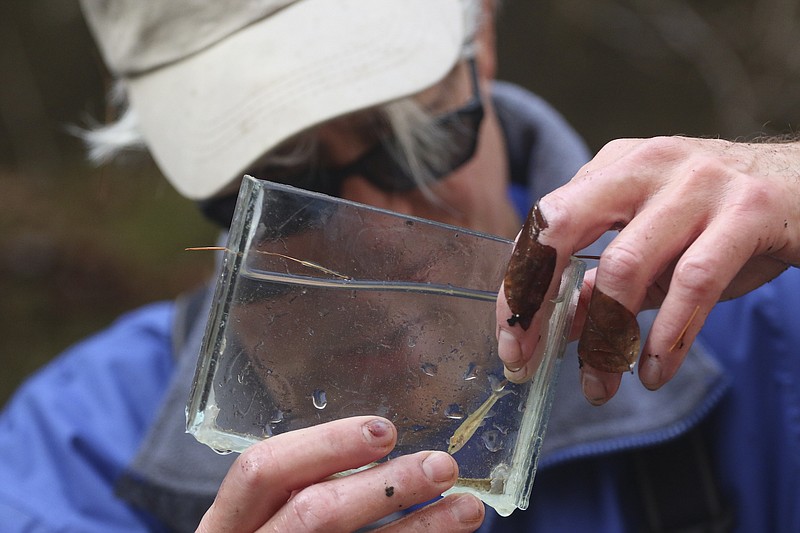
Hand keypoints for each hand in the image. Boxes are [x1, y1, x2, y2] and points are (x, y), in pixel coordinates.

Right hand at [196, 416, 484, 531]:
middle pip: (314, 511)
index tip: (386, 431)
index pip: (263, 470)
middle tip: (440, 466)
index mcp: (227, 526)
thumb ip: (301, 494)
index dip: (326, 444)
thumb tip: (382, 448)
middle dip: (386, 485)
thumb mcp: (263, 526)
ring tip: (466, 509)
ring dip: (419, 529)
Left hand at [496, 136, 799, 403]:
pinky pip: (692, 283)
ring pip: (624, 266)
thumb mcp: (654, 249)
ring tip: (602, 386)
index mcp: (613, 169)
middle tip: (526, 356)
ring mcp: (697, 183)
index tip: (510, 340)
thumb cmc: (722, 222)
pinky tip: (655, 372)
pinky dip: (668, 336)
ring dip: (606, 339)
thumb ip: (605, 283)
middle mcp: (646, 166)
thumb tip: (560, 327)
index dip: (518, 285)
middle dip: (534, 299)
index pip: (542, 225)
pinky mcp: (746, 211)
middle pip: (562, 225)